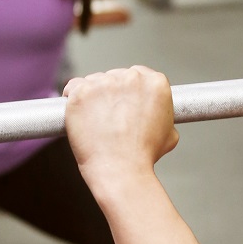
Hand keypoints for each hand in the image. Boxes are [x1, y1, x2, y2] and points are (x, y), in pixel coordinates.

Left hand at [63, 66, 178, 173]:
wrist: (121, 169)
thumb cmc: (144, 155)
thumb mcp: (170, 134)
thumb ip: (164, 116)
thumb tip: (156, 116)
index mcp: (156, 83)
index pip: (139, 74)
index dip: (130, 90)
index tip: (125, 102)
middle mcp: (131, 77)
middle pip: (116, 76)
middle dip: (112, 93)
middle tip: (110, 116)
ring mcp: (104, 83)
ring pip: (95, 81)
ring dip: (93, 96)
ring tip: (96, 120)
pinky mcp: (81, 92)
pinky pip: (72, 87)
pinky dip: (72, 98)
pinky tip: (79, 112)